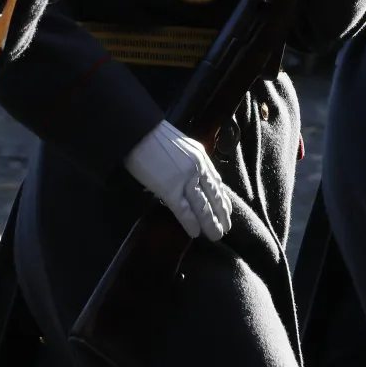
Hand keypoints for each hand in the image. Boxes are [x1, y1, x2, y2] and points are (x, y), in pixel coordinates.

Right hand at [123, 121, 232, 240]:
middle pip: (213, 196)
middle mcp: (197, 168)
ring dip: (211, 223)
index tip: (227, 210)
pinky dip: (191, 223)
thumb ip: (189, 162)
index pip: (215, 181)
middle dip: (221, 214)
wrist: (138, 131)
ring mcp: (185, 179)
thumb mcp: (181, 146)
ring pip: (203, 206)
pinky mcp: (169, 188)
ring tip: (216, 235)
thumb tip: (190, 179)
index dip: (222, 198)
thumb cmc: (153, 135)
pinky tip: (195, 233)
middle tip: (227, 228)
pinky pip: (183, 210)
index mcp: (200, 157)